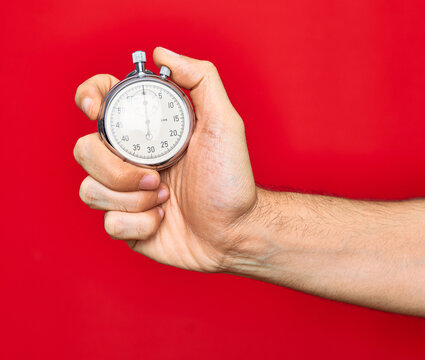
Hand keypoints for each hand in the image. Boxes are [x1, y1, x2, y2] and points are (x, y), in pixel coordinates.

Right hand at [74, 47, 256, 271]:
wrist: (235, 231)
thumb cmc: (231, 178)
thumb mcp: (224, 123)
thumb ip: (201, 80)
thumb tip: (162, 52)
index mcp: (148, 131)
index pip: (102, 102)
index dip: (88, 98)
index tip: (96, 109)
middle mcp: (131, 159)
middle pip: (85, 150)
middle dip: (117, 169)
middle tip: (156, 176)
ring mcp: (126, 193)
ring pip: (90, 190)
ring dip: (132, 198)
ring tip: (164, 199)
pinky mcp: (127, 224)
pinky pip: (109, 224)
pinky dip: (139, 224)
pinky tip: (162, 220)